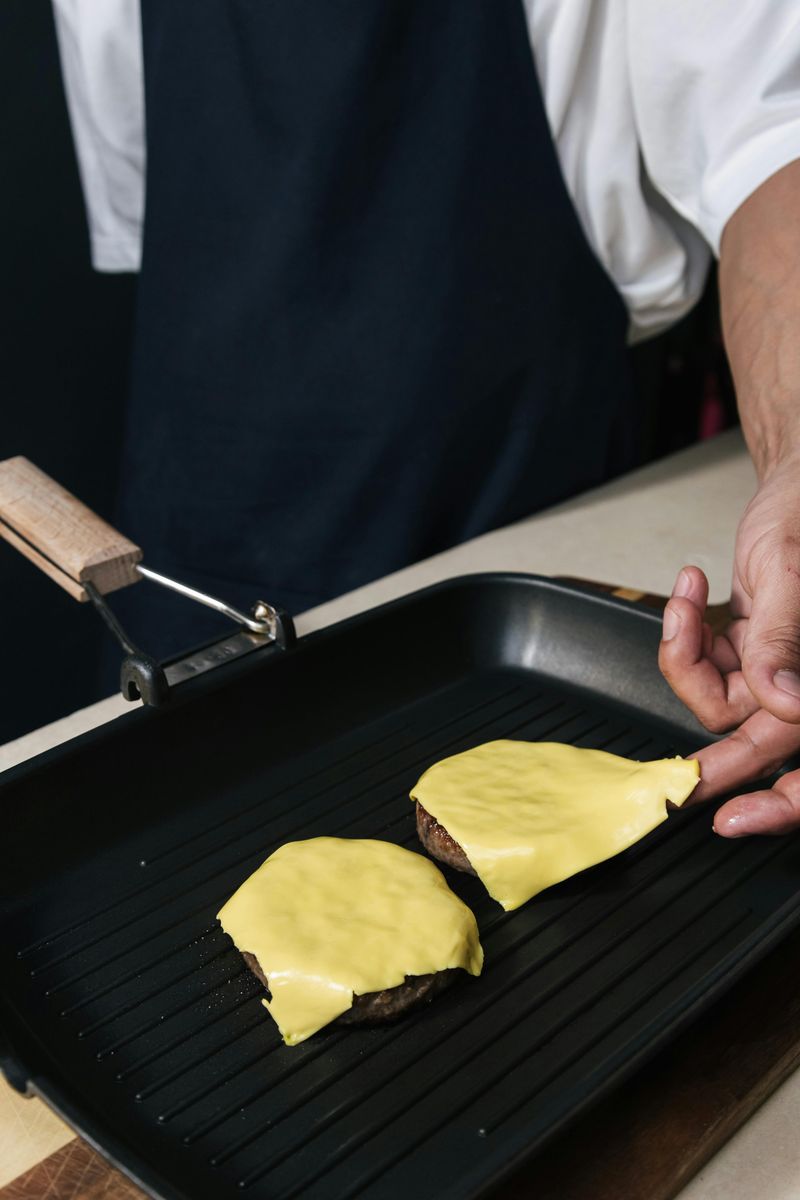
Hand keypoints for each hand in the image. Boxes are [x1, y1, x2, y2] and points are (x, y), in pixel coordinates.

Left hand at [659, 467, 799, 834]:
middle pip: (769, 748)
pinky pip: (711, 670)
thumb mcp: (793, 574)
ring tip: (688, 604)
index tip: (733, 819)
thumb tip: (786, 701)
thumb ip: (787, 643)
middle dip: (718, 759)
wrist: (797, 482)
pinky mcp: (757, 654)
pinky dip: (689, 637)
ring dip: (689, 657)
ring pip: (725, 705)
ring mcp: (787, 671)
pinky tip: (694, 591)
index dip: (786, 803)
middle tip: (677, 782)